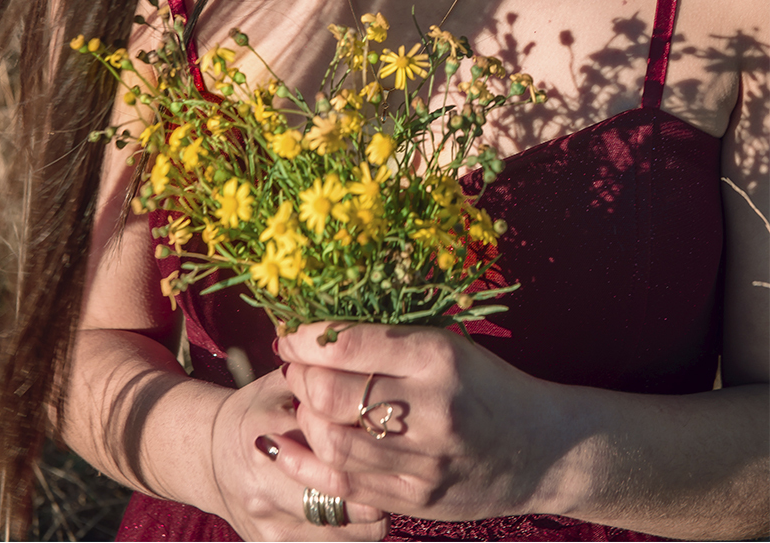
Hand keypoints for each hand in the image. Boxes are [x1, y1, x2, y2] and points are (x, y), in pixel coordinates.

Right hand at [210, 367, 388, 539]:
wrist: (208, 455)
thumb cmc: (256, 409)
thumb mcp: (279, 383)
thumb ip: (318, 377)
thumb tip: (367, 373)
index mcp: (266, 428)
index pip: (332, 442)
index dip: (368, 439)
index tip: (388, 431)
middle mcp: (263, 480)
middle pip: (340, 492)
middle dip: (377, 482)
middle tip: (395, 465)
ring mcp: (267, 519)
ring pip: (343, 529)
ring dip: (373, 511)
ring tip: (382, 486)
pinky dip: (355, 530)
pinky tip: (361, 507)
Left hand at [275, 322, 556, 523]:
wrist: (546, 448)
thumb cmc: (489, 385)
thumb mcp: (449, 347)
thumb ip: (389, 342)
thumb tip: (317, 335)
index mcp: (439, 357)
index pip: (350, 344)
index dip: (305, 339)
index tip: (289, 336)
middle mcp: (431, 409)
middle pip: (332, 396)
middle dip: (300, 379)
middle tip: (294, 368)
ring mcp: (425, 462)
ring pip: (332, 444)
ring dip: (304, 419)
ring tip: (304, 403)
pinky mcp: (419, 500)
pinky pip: (347, 487)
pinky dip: (311, 466)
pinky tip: (298, 447)